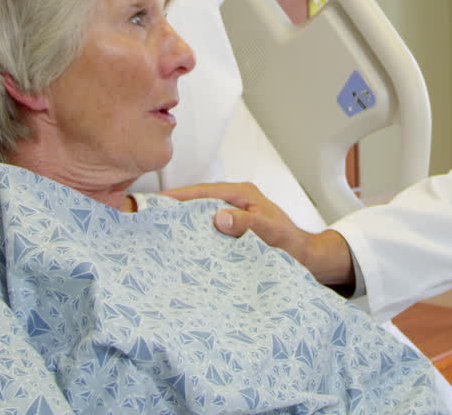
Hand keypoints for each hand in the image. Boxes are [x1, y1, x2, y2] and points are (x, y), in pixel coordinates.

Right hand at [160, 182, 354, 285]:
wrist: (305, 259)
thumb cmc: (290, 244)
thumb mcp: (271, 232)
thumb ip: (248, 224)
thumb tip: (219, 217)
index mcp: (243, 194)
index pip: (204, 191)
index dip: (179, 197)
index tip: (156, 203)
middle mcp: (235, 201)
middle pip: (198, 200)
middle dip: (174, 208)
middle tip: (146, 217)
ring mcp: (233, 214)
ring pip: (201, 215)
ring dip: (182, 222)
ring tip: (155, 231)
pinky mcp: (232, 229)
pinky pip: (207, 228)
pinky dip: (193, 233)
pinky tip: (178, 245)